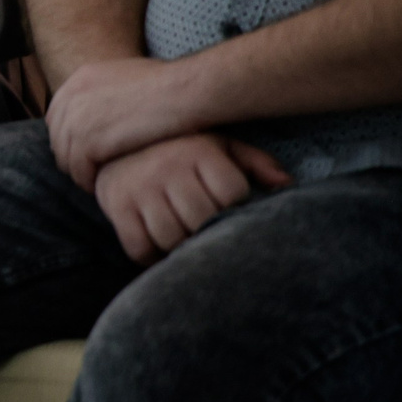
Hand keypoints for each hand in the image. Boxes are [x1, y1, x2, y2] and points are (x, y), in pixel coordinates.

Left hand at [46, 56, 207, 188]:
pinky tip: (104, 188)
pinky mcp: (87, 140)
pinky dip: (89, 181)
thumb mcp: (130, 78)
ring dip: (80, 172)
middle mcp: (72, 96)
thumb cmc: (174, 86)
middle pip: (58, 136)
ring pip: (65, 156)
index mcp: (81, 78)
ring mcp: (76, 118)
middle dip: (72, 155)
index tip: (88, 152)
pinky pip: (78, 170)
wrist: (187, 90)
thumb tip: (108, 109)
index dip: (70, 136)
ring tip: (99, 183)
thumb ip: (110, 92)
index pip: (59, 115)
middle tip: (91, 172)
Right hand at [92, 132, 288, 263]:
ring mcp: (138, 189)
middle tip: (205, 226)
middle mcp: (166, 167)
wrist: (113, 147)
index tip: (225, 204)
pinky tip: (160, 246)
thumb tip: (287, 184)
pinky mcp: (117, 208)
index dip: (233, 205)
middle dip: (207, 228)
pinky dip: (152, 256)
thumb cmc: (180, 151)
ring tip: (184, 236)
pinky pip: (140, 247)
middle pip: (201, 218)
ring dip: (181, 244)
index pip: (231, 191)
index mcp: (197, 150)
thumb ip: (254, 163)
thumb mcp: (218, 145)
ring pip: (170, 236)